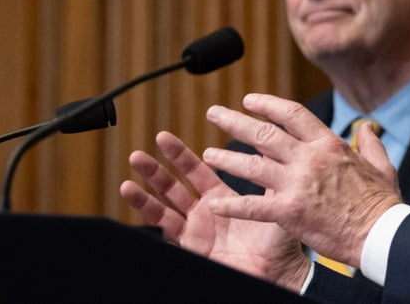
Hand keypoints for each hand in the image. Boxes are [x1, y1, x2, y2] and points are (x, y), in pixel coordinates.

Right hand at [120, 130, 310, 290]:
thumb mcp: (275, 200)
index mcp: (221, 196)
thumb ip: (269, 174)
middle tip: (139, 153)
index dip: (179, 155)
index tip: (164, 137)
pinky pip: (166, 228)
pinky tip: (133, 196)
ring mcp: (195, 229)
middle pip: (173, 186)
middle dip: (155, 169)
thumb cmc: (279, 240)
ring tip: (130, 173)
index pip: (195, 170)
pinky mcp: (191, 245)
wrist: (278, 272)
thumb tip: (272, 143)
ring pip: (164, 205)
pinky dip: (148, 211)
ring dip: (145, 190)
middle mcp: (204, 211)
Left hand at [201, 93, 401, 267]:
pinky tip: (215, 204)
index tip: (249, 100)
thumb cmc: (382, 203)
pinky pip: (251, 206)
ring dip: (226, 158)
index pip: (291, 114)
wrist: (380, 234)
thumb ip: (371, 143)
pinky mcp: (288, 212)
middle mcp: (309, 158)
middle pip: (263, 133)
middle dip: (234, 121)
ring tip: (208, 154)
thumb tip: (367, 127)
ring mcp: (297, 184)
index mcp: (329, 144)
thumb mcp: (381, 165)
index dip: (267, 104)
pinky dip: (231, 205)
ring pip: (251, 165)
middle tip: (214, 113)